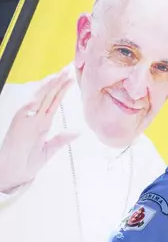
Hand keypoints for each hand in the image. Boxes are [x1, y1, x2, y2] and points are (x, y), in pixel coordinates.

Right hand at [0, 71, 75, 192]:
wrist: (14, 172)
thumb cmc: (28, 161)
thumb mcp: (50, 149)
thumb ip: (62, 139)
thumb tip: (77, 131)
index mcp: (43, 122)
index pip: (54, 102)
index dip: (62, 89)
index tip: (71, 78)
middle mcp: (34, 118)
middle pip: (48, 96)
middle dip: (57, 83)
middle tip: (67, 69)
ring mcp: (26, 120)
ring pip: (38, 99)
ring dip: (47, 87)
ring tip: (57, 76)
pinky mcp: (19, 126)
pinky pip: (26, 111)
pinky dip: (32, 102)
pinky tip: (40, 93)